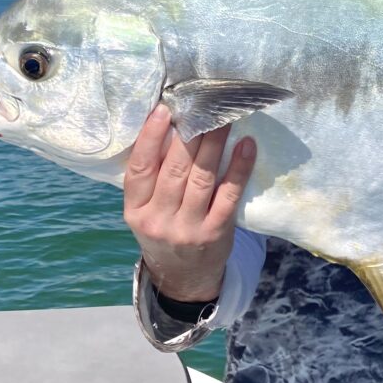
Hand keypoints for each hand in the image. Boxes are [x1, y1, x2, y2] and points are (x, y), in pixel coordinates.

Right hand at [123, 104, 256, 301]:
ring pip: (202, 178)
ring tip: (225, 118)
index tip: (164, 109)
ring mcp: (188, 228)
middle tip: (204, 106)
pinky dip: (239, 168)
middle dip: (190, 135)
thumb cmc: (165, 229)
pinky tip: (247, 146)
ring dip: (215, 144)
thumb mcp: (146, 210)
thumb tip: (171, 125)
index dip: (150, 137)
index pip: (139, 168)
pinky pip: (229, 194)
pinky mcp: (216, 232)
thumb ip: (152, 177)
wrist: (184, 276)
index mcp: (135, 210)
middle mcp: (158, 220)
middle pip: (175, 170)